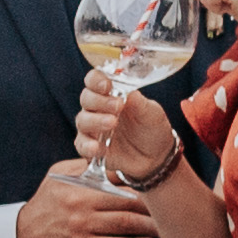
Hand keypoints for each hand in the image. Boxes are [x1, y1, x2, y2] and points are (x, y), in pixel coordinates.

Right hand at [15, 168, 163, 237]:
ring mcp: (81, 226)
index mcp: (77, 183)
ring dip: (149, 227)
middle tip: (167, 207)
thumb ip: (81, 168)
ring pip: (126, 224)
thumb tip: (110, 159)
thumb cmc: (43, 208)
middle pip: (127, 201)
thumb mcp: (56, 179)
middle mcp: (80, 202)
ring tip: (162, 227)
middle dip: (151, 206)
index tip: (156, 183)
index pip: (115, 177)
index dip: (139, 180)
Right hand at [73, 72, 181, 188]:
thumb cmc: (151, 129)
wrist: (155, 157)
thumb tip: (130, 93)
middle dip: (99, 101)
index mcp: (110, 94)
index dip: (96, 80)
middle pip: (86, 99)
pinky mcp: (90, 149)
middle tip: (118, 106)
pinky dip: (88, 145)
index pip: (94, 80)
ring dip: (95, 121)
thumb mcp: (152, 114)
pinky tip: (98, 147)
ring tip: (112, 123)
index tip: (106, 85)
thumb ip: (140, 104)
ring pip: (82, 121)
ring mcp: (92, 129)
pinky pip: (82, 145)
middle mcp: (97, 110)